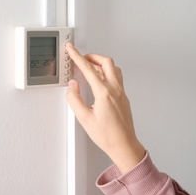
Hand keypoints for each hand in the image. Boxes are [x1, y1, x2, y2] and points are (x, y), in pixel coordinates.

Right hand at [65, 42, 144, 173]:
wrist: (124, 145)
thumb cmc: (107, 136)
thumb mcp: (84, 119)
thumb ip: (75, 99)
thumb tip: (72, 87)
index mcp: (104, 93)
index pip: (88, 69)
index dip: (77, 57)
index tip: (71, 49)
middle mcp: (115, 90)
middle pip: (106, 62)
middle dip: (92, 56)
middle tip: (82, 57)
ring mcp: (121, 92)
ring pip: (114, 68)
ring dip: (101, 63)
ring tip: (90, 66)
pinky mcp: (124, 97)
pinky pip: (117, 77)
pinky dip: (107, 72)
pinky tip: (100, 79)